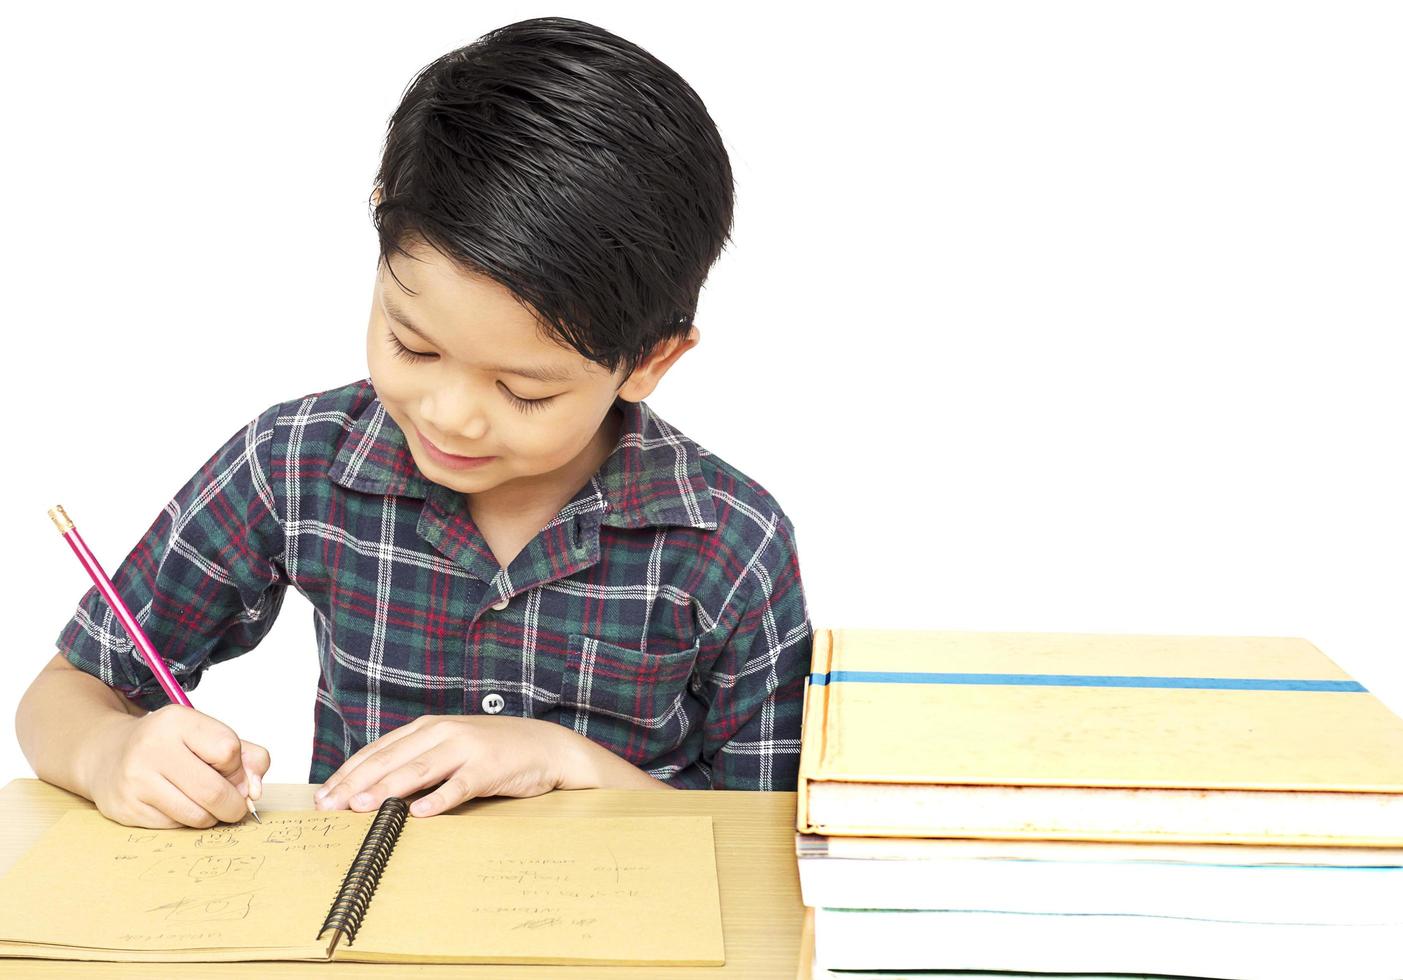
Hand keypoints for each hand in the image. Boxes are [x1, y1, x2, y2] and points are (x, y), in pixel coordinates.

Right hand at [84, 704, 269, 828]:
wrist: (107, 754)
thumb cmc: (168, 745)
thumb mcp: (207, 735)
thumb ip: (247, 756)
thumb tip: (255, 791)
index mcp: (177, 721)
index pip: (228, 750)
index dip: (237, 767)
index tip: (230, 770)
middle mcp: (152, 748)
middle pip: (214, 791)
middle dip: (235, 805)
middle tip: (235, 805)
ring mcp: (135, 781)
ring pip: (197, 816)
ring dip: (212, 817)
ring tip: (206, 804)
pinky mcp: (126, 809)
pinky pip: (174, 827)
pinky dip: (187, 822)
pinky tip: (179, 806)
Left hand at [313, 715, 570, 817]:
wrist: (545, 746)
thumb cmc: (493, 751)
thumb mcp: (451, 748)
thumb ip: (417, 762)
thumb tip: (372, 790)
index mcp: (429, 727)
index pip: (379, 750)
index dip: (348, 773)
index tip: (324, 795)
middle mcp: (444, 732)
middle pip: (391, 759)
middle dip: (356, 784)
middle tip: (330, 806)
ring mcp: (467, 748)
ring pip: (419, 769)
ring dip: (387, 789)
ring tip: (362, 807)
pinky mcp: (489, 768)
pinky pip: (460, 786)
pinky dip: (439, 799)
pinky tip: (420, 814)